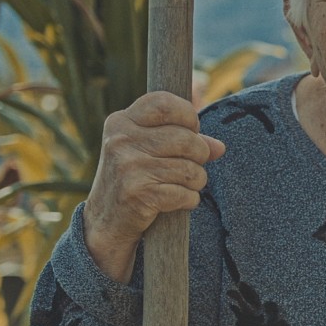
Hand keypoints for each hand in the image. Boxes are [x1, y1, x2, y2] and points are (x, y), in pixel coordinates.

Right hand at [83, 91, 224, 282]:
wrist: (106, 221)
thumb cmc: (135, 178)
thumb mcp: (150, 150)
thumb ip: (185, 140)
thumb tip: (219, 147)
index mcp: (121, 121)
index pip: (164, 103)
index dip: (188, 115)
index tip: (191, 129)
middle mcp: (121, 140)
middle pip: (186, 138)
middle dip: (199, 154)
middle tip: (192, 165)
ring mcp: (127, 167)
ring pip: (190, 168)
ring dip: (197, 180)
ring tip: (185, 185)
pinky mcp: (137, 194)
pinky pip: (185, 193)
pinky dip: (189, 200)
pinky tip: (178, 201)